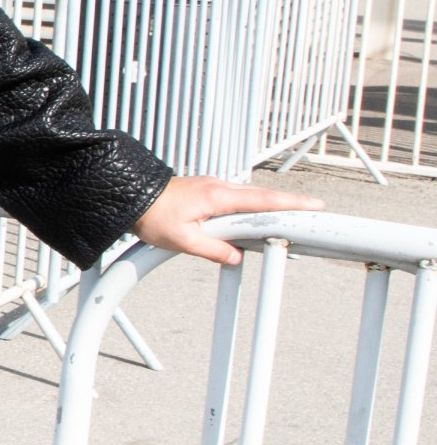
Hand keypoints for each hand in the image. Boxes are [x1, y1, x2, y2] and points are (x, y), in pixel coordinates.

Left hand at [132, 174, 321, 267]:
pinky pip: (235, 200)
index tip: (315, 205)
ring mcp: (212, 187)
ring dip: (269, 207)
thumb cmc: (151, 214)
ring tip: (291, 218)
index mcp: (217, 197)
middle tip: (314, 212)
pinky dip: (251, 208)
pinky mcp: (206, 192)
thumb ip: (213, 249)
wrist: (129, 196)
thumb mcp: (182, 239)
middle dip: (289, 204)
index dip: (291, 204)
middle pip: (262, 197)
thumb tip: (235, 257)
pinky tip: (254, 220)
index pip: (263, 201)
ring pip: (249, 198)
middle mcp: (219, 187)